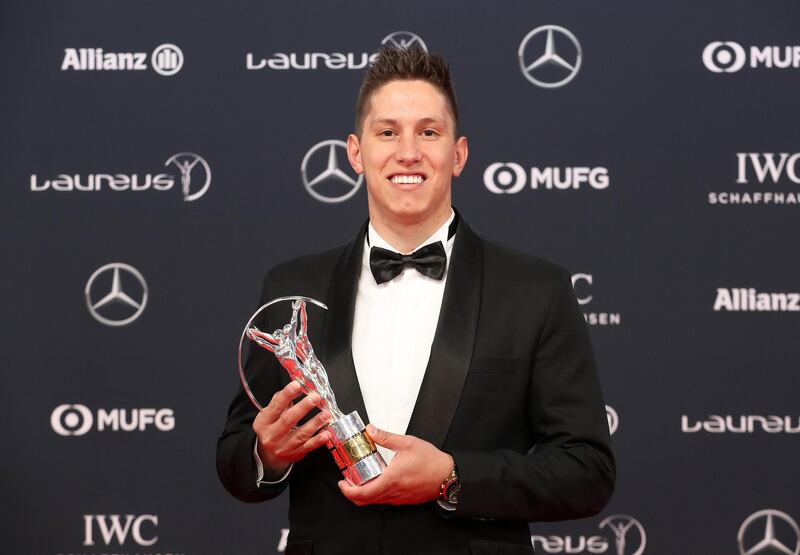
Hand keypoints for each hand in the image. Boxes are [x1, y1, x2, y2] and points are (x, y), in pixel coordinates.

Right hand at [252, 381, 331, 476]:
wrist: (267, 455)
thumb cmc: (270, 428)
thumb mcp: (268, 414)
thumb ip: (281, 400)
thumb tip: (297, 386)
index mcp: (263, 422)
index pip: (275, 407)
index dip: (286, 395)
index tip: (296, 385)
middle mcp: (272, 435)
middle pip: (288, 420)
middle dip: (303, 408)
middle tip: (315, 398)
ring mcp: (283, 447)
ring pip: (300, 435)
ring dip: (315, 423)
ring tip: (326, 414)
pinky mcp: (295, 454)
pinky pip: (308, 447)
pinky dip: (318, 441)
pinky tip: (326, 434)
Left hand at [337, 424, 452, 505]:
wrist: (448, 476)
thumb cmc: (431, 461)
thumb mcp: (407, 443)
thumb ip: (386, 437)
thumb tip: (371, 430)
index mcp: (391, 479)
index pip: (363, 493)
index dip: (348, 491)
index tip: (342, 483)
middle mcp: (393, 492)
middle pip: (365, 500)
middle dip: (352, 493)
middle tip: (347, 481)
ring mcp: (399, 498)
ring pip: (375, 501)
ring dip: (364, 493)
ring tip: (360, 478)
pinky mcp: (404, 499)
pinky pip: (385, 499)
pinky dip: (376, 493)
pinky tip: (378, 480)